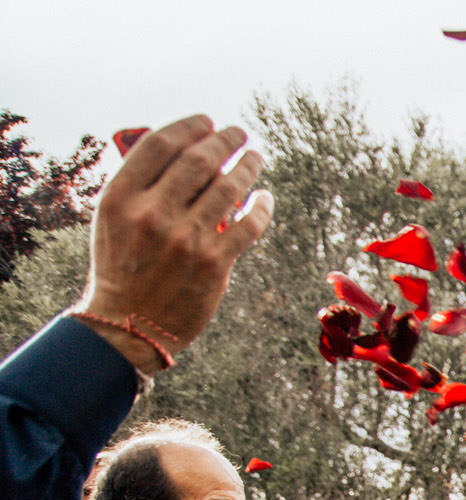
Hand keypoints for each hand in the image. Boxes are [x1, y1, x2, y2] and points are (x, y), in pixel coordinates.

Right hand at [74, 115, 274, 372]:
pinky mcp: (214, 264)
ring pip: (229, 188)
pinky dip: (261, 206)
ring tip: (255, 157)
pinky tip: (264, 197)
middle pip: (199, 161)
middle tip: (239, 133)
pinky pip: (248, 224)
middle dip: (225, 141)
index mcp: (120, 197)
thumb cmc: (123, 267)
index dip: (190, 127)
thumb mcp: (113, 220)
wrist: (127, 325)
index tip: (208, 121)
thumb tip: (187, 153)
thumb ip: (142, 187)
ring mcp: (185, 238)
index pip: (161, 145)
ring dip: (248, 166)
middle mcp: (152, 213)